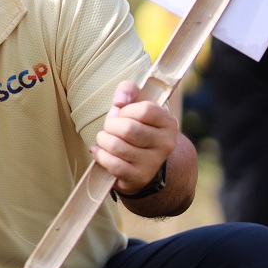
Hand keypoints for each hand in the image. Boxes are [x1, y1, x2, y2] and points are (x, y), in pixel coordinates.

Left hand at [91, 80, 176, 194]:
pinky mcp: (139, 177)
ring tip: (104, 139)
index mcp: (168, 123)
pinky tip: (99, 151)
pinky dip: (100, 156)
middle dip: (110, 125)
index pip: (145, 110)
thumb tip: (120, 100)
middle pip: (128, 129)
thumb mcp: (136, 106)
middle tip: (110, 127)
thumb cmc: (137, 128)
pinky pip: (113, 164)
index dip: (126, 110)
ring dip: (103, 140)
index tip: (122, 113)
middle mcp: (166, 143)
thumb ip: (128, 91)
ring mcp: (153, 162)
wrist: (144, 163)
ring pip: (117, 146)